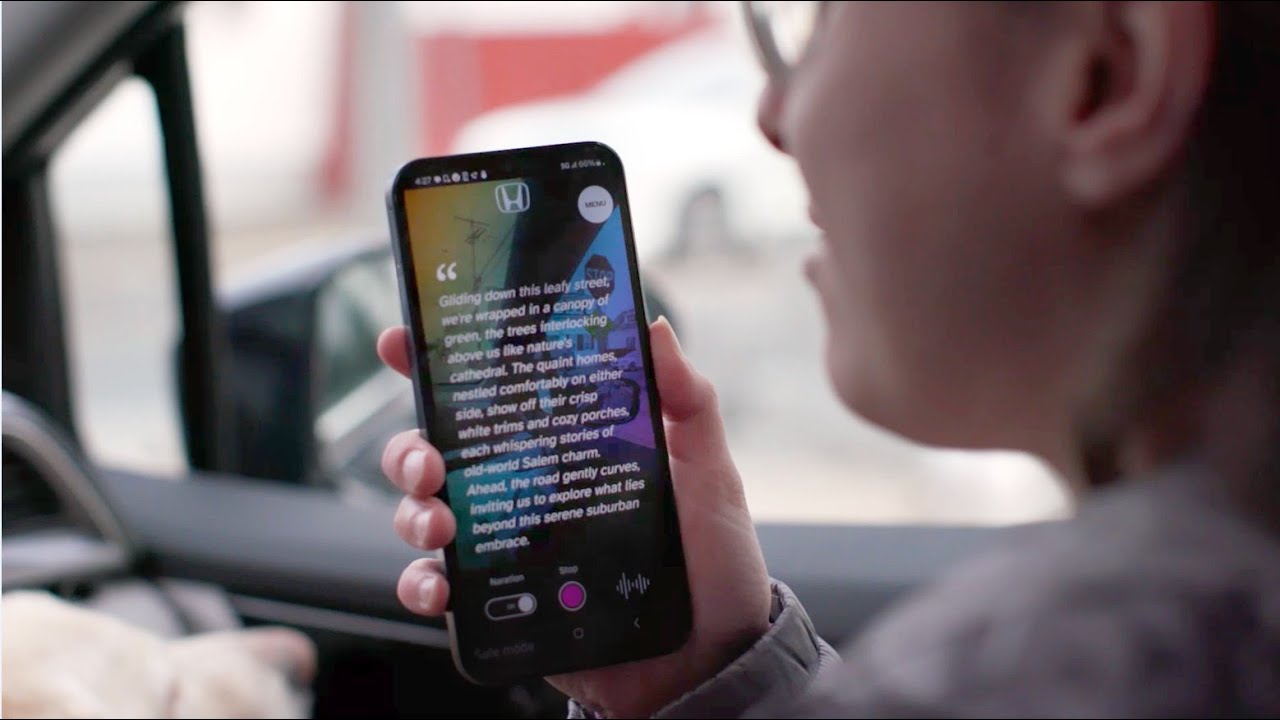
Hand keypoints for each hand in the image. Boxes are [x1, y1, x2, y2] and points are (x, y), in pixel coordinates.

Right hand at [376, 318, 770, 717]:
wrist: (711, 657)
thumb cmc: (712, 558)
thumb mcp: (708, 471)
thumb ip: (688, 402)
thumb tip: (656, 326)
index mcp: (564, 444)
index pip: (494, 394)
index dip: (440, 363)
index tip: (402, 341)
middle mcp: (526, 488)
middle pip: (438, 452)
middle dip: (409, 450)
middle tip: (430, 464)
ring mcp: (510, 546)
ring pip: (427, 515)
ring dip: (412, 515)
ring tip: (440, 528)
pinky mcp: (503, 604)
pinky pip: (441, 590)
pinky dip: (422, 586)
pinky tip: (439, 589)